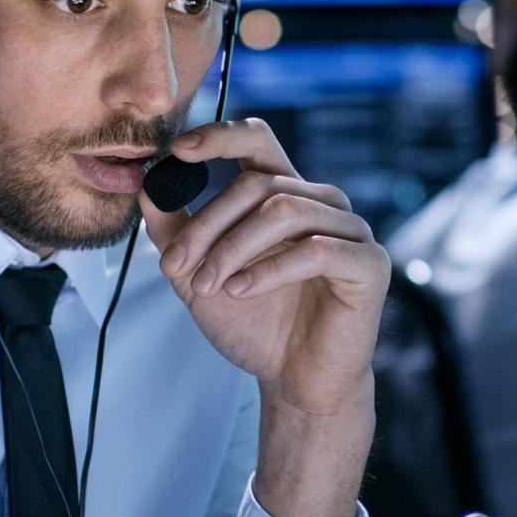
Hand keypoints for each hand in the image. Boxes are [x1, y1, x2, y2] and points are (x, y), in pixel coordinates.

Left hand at [139, 118, 386, 516]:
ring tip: (208, 285)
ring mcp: (350, 232)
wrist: (294, 381)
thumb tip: (147, 186)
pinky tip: (242, 291)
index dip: (220, 136)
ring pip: (284, 210)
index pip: (258, 141)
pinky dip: (269, 270)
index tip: (179, 150)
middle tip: (176, 265)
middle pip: (259, 182)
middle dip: (208, 223)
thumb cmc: (257, 326)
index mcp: (287, 195)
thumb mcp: (200, 275)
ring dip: (233, 248)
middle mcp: (323, 204)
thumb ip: (176, 232)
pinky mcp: (368, 264)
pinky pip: (315, 250)